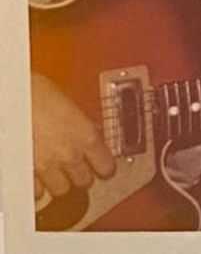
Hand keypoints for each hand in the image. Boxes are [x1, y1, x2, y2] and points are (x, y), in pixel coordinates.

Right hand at [31, 71, 115, 200]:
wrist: (11, 96)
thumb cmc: (36, 92)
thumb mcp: (69, 103)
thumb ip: (81, 121)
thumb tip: (89, 128)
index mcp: (85, 135)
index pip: (106, 165)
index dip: (104, 166)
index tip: (101, 165)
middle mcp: (69, 154)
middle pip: (84, 181)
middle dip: (81, 175)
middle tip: (76, 168)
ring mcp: (46, 166)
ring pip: (61, 189)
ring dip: (59, 182)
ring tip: (55, 172)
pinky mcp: (25, 173)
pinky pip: (36, 191)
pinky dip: (37, 186)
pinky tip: (36, 176)